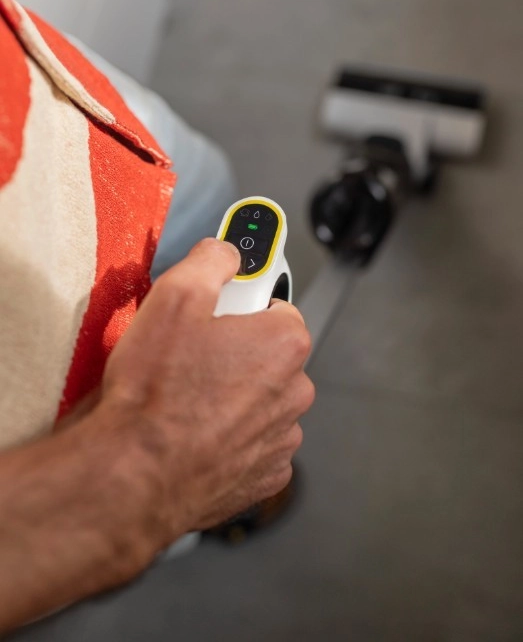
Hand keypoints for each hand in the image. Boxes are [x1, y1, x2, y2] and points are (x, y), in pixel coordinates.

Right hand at [102, 238, 314, 547]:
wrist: (134, 475)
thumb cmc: (156, 392)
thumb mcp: (174, 297)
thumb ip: (210, 261)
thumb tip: (223, 252)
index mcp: (284, 342)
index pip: (275, 306)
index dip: (241, 305)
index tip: (223, 307)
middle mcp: (294, 391)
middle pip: (268, 356)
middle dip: (236, 352)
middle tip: (190, 357)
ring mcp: (281, 437)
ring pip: (260, 401)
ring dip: (232, 397)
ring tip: (185, 399)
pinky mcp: (263, 476)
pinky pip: (251, 444)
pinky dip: (229, 437)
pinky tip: (193, 434)